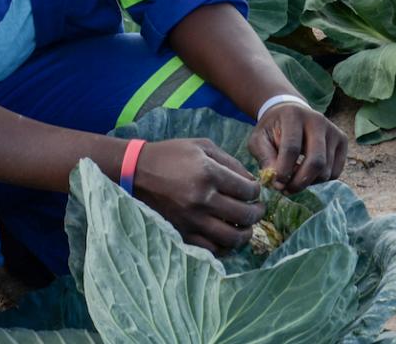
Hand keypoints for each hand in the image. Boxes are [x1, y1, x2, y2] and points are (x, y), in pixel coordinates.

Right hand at [130, 137, 263, 253]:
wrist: (137, 172)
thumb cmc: (171, 155)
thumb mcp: (202, 146)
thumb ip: (230, 162)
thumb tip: (251, 181)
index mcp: (209, 173)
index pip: (247, 190)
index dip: (257, 191)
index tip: (255, 190)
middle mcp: (202, 199)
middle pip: (245, 215)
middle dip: (258, 212)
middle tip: (258, 209)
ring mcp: (192, 220)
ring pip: (233, 238)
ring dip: (246, 233)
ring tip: (246, 226)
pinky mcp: (183, 234)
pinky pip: (213, 249)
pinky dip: (225, 246)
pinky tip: (227, 237)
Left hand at [248, 103, 347, 193]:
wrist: (291, 112)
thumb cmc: (273, 129)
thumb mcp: (259, 139)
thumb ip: (264, 158)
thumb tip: (276, 181)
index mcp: (293, 115)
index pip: (292, 148)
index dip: (283, 170)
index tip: (276, 183)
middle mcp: (317, 120)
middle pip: (316, 161)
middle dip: (300, 182)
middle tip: (286, 190)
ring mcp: (333, 130)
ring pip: (326, 170)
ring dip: (308, 183)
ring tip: (292, 179)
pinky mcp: (342, 140)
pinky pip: (334, 172)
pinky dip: (319, 180)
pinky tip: (305, 173)